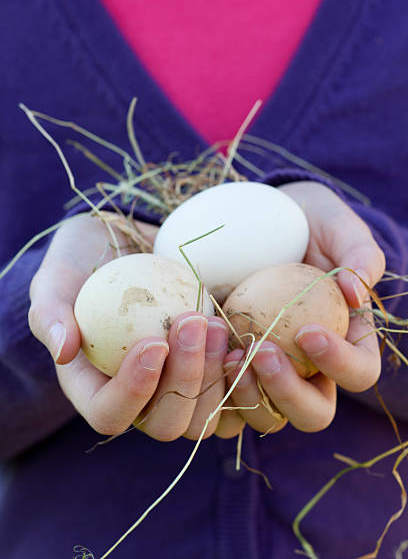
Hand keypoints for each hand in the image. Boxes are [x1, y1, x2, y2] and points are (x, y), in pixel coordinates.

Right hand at [28, 213, 228, 440]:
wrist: (131, 244)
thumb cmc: (87, 260)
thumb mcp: (57, 275)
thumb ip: (49, 312)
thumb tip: (63, 351)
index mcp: (94, 387)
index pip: (109, 414)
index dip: (132, 391)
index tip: (152, 343)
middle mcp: (139, 397)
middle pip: (165, 424)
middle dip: (184, 380)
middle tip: (192, 322)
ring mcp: (176, 387)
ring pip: (204, 418)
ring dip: (215, 377)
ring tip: (214, 324)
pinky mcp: (208, 372)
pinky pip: (232, 394)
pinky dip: (240, 374)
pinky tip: (244, 339)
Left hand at [216, 181, 385, 436]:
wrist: (262, 221)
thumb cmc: (309, 225)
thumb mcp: (338, 228)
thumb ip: (359, 256)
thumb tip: (356, 295)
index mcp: (347, 345)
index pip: (358, 372)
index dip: (339, 363)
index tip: (307, 331)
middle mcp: (311, 371)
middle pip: (313, 413)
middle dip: (288, 392)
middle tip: (263, 352)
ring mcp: (269, 375)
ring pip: (267, 417)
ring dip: (248, 395)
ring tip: (231, 355)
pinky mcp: (233, 370)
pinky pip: (226, 401)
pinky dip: (215, 386)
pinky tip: (202, 352)